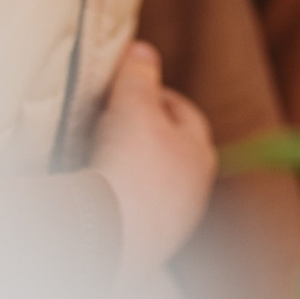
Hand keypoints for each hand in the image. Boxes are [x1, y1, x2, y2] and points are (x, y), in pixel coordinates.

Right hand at [89, 41, 216, 278]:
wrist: (110, 236)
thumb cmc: (129, 164)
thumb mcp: (133, 104)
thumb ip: (139, 74)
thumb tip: (143, 51)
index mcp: (200, 155)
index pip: (187, 115)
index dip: (161, 96)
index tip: (136, 88)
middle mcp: (193, 193)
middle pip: (174, 153)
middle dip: (151, 134)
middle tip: (119, 119)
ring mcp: (171, 225)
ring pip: (156, 186)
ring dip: (136, 169)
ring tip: (104, 155)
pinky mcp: (145, 247)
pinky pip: (135, 212)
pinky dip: (122, 197)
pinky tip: (99, 191)